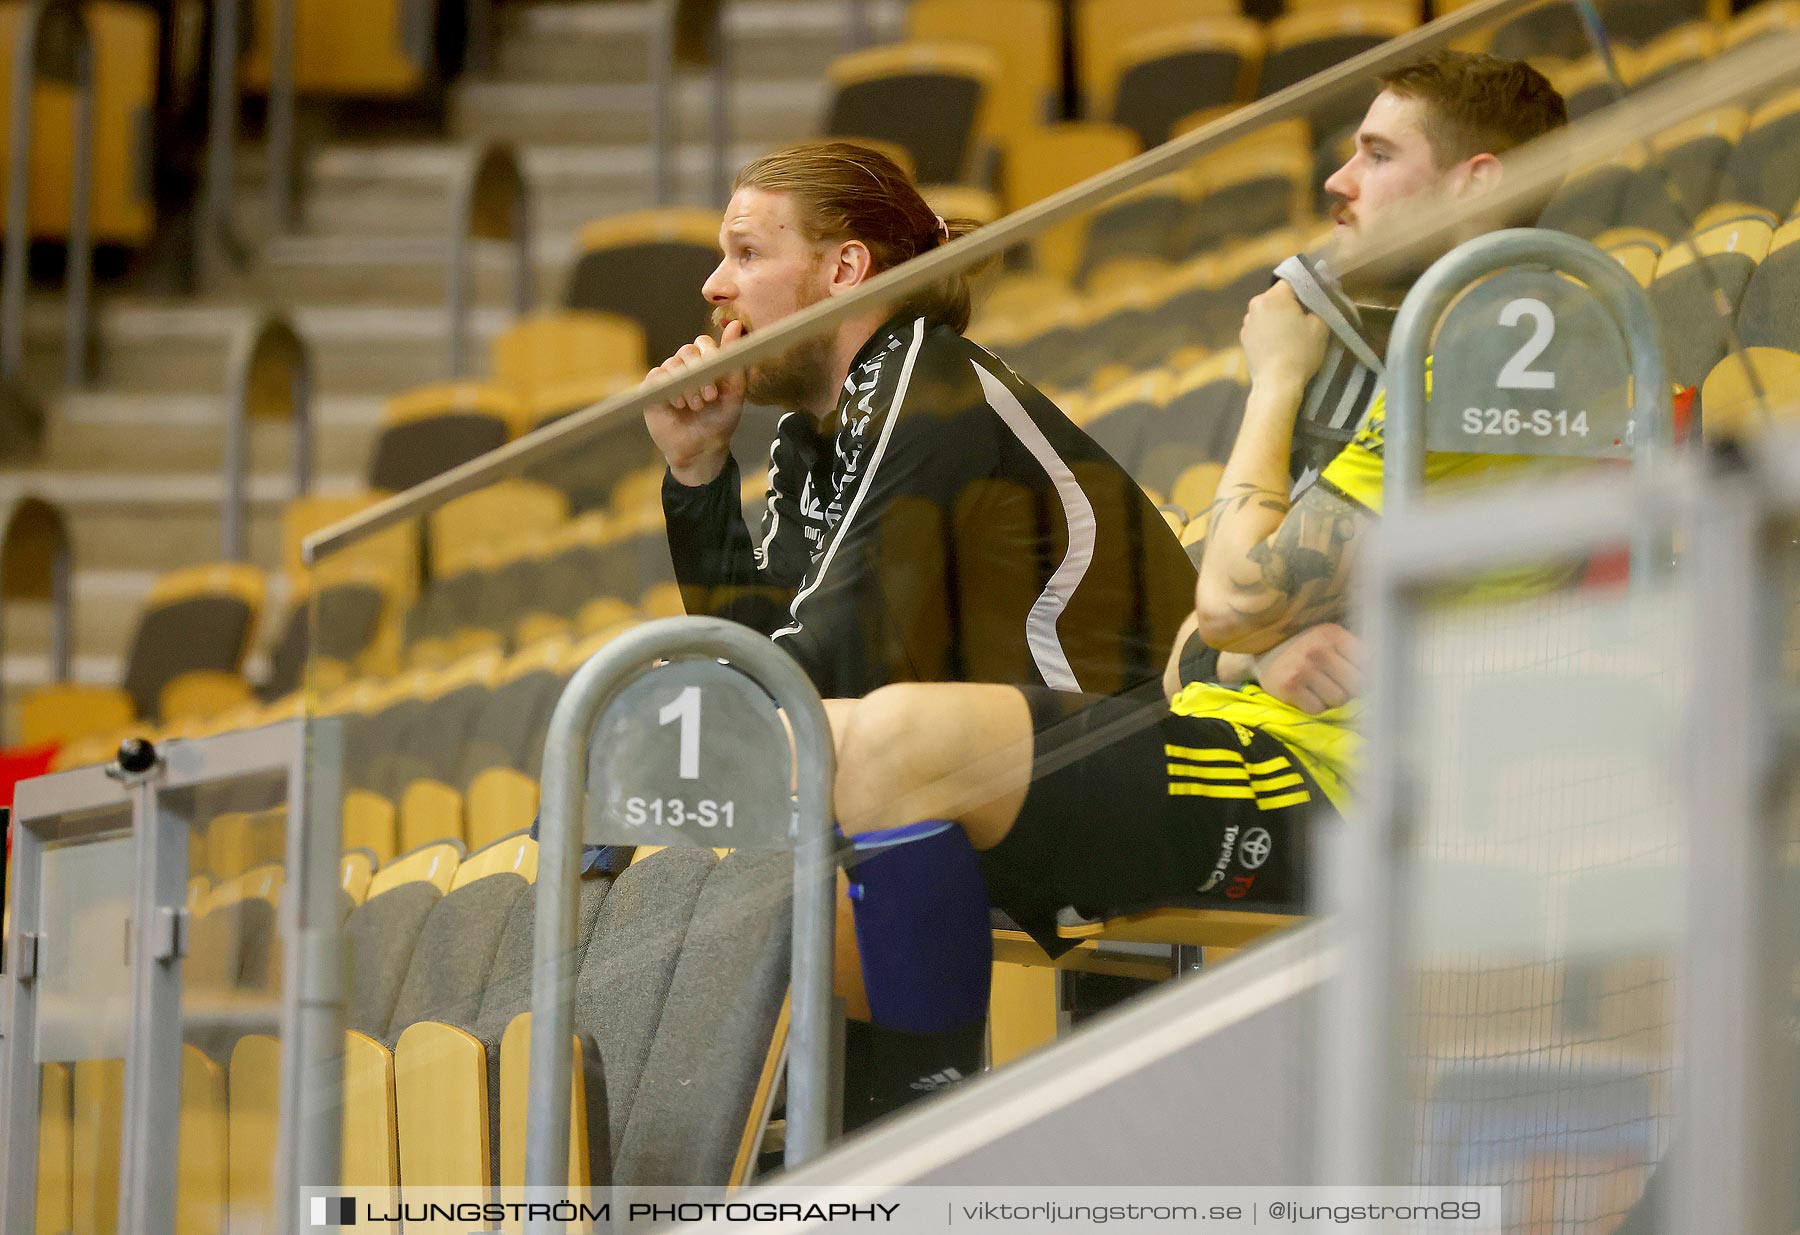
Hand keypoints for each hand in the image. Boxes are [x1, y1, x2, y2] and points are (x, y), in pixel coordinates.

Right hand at [643, 318, 746, 485]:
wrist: (701, 449)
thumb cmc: (720, 421)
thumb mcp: (734, 392)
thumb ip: (735, 360)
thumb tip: (736, 324)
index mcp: (705, 363)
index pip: (704, 343)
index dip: (710, 355)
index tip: (717, 376)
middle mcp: (685, 366)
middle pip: (687, 351)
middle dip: (700, 372)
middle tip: (709, 397)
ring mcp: (667, 377)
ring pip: (673, 363)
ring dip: (687, 385)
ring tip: (696, 406)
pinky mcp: (652, 389)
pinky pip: (657, 376)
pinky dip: (670, 388)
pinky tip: (679, 405)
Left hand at [1239, 282, 1328, 390]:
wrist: (1276, 384)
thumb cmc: (1300, 353)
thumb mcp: (1321, 325)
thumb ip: (1323, 300)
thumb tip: (1326, 285)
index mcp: (1273, 297)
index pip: (1293, 281)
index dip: (1307, 289)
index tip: (1316, 302)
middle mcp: (1255, 305)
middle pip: (1279, 295)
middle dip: (1293, 303)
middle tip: (1307, 320)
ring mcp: (1247, 322)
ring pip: (1269, 311)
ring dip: (1280, 317)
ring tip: (1293, 335)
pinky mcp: (1244, 338)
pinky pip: (1261, 326)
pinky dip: (1270, 330)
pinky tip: (1280, 344)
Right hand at [1250, 623, 1359, 713]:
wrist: (1262, 655)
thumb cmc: (1304, 651)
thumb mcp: (1328, 641)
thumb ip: (1355, 652)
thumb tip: (1388, 671)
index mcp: (1333, 634)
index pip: (1368, 663)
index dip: (1364, 675)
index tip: (1354, 676)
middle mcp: (1318, 649)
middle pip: (1356, 685)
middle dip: (1348, 690)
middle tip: (1334, 684)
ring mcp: (1303, 668)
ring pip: (1338, 700)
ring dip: (1330, 700)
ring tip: (1317, 688)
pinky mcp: (1290, 687)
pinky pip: (1318, 709)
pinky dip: (1313, 707)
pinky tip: (1304, 695)